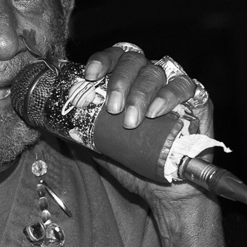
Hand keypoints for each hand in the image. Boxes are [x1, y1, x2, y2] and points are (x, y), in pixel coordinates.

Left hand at [83, 44, 213, 206]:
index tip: (90, 76)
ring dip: (140, 94)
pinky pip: (185, 85)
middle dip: (119, 82)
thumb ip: (82, 130)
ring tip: (131, 120)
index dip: (101, 60)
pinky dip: (169, 96)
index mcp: (125, 81)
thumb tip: (50, 123)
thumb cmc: (134, 161)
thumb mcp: (101, 144)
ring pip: (156, 71)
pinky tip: (157, 112)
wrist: (164, 189)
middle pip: (133, 60)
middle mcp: (148, 78)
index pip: (113, 57)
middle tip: (112, 108)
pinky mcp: (197, 99)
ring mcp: (172, 86)